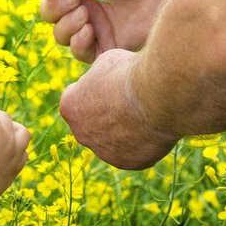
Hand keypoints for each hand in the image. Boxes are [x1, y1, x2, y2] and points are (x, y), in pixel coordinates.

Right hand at [23, 0, 177, 62]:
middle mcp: (87, 6)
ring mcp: (98, 28)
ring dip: (65, 25)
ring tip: (85, 15)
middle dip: (54, 7)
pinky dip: (77, 43)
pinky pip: (81, 53)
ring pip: (61, 35)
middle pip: (51, 15)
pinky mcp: (110, 48)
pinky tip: (89, 30)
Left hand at [59, 49, 176, 169]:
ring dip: (124, 128)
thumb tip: (102, 81)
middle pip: (92, 122)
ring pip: (112, 139)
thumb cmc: (128, 74)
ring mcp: (104, 152)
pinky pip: (133, 151)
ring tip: (144, 111)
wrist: (155, 97)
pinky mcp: (128, 163)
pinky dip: (141, 141)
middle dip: (107, 112)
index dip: (95, 88)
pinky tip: (153, 126)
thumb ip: (98, 76)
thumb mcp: (106, 62)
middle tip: (129, 98)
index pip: (77, 98)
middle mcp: (82, 134)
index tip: (112, 82)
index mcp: (70, 107)